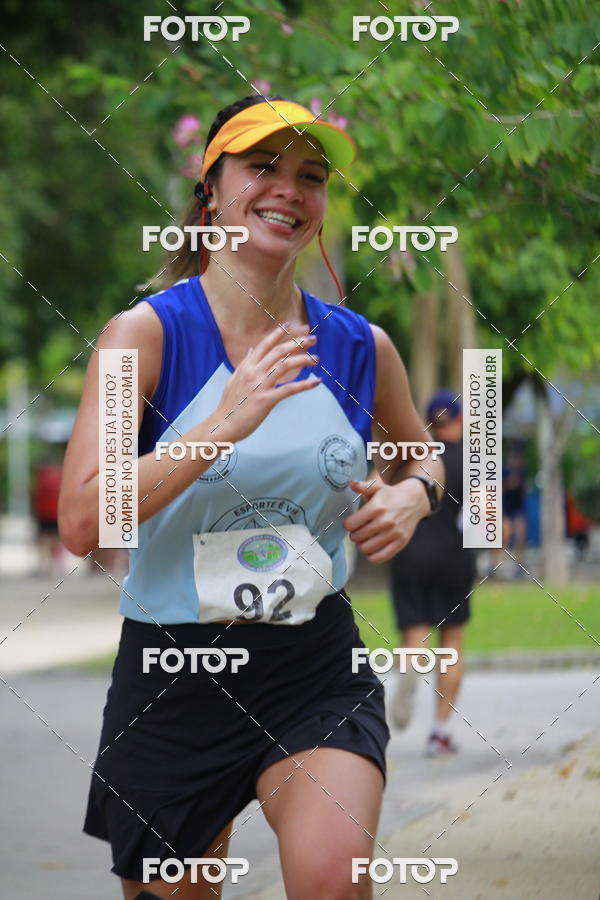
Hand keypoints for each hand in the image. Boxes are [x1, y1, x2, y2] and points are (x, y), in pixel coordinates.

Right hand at [213, 322, 319, 442]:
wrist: (223, 424)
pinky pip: (289, 389)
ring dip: (303, 359)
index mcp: (246, 367)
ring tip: (316, 359)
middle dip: (298, 342)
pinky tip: (316, 382)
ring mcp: (260, 386)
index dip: (279, 333)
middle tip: (313, 339)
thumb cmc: (229, 404)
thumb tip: (251, 349)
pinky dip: (305, 384)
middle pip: (279, 351)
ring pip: (285, 365)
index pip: (265, 345)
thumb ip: (244, 363)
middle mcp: (253, 373)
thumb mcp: (234, 379)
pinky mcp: (266, 400)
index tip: (291, 325)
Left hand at [343, 476, 429, 562]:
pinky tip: (370, 552)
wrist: (414, 501)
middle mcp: (385, 521)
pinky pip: (382, 556)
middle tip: (358, 531)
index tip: (351, 523)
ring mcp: (394, 533)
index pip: (351, 525)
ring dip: (361, 546)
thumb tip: (351, 483)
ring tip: (364, 540)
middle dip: (354, 535)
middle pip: (357, 537)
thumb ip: (362, 486)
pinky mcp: (401, 542)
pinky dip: (372, 557)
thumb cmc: (391, 495)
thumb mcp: (377, 487)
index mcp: (376, 508)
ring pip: (366, 548)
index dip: (348, 525)